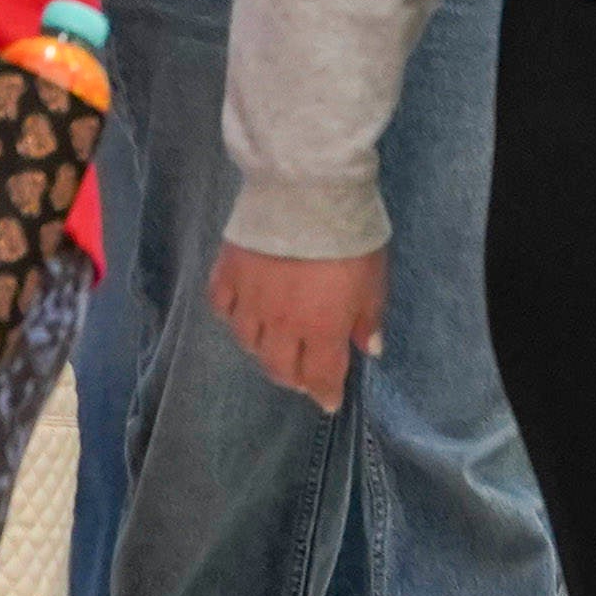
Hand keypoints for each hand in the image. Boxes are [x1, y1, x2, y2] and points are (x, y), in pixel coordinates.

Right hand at [212, 244, 383, 414]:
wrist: (306, 195)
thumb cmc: (350, 237)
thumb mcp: (374, 278)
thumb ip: (369, 317)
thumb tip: (369, 348)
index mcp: (321, 329)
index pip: (321, 375)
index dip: (325, 392)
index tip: (329, 401)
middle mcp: (281, 325)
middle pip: (280, 367)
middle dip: (294, 378)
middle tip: (303, 378)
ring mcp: (249, 302)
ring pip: (248, 342)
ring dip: (264, 350)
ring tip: (275, 346)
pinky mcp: (226, 275)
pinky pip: (222, 308)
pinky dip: (232, 317)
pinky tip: (242, 314)